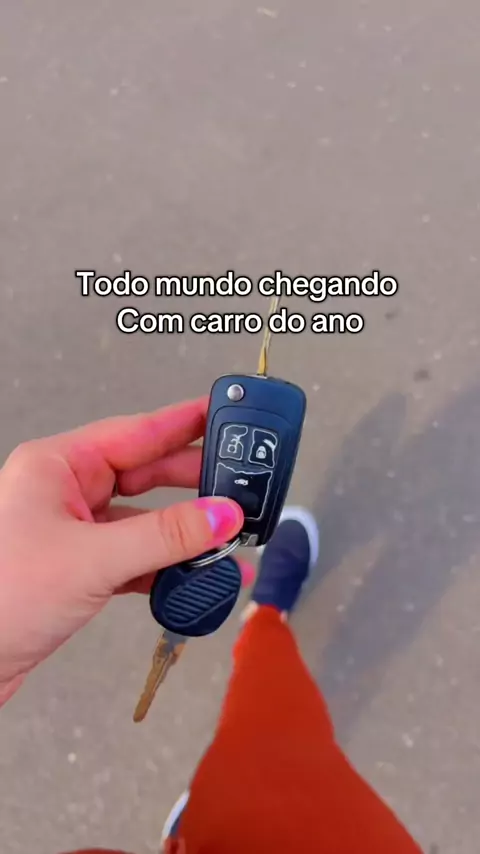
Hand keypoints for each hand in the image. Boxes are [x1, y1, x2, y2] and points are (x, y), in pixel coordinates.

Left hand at [0, 398, 242, 701]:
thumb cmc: (0, 597)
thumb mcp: (92, 559)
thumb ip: (165, 536)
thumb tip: (223, 515)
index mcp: (58, 466)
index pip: (136, 432)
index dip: (184, 423)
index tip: (225, 415)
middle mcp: (65, 491)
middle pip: (146, 475)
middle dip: (194, 483)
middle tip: (242, 482)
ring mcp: (72, 531)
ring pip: (144, 520)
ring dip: (186, 533)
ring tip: (230, 536)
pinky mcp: (78, 569)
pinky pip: (135, 557)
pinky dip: (167, 567)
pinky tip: (199, 575)